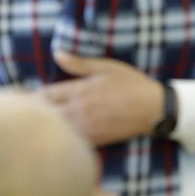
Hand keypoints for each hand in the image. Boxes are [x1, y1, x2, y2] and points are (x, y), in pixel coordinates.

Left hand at [43, 51, 163, 145]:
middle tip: (46, 109)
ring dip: (54, 125)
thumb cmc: (133, 85)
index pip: (45, 95)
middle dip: (43, 111)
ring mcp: (86, 127)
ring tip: (57, 121)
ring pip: (58, 130)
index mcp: (80, 90)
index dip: (37, 96)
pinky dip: (67, 137)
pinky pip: (72, 141)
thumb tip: (58, 54)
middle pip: (47, 114)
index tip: (40, 95)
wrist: (155, 109)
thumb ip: (80, 63)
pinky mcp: (95, 139)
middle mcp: (79, 110)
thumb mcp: (108, 67)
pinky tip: (70, 134)